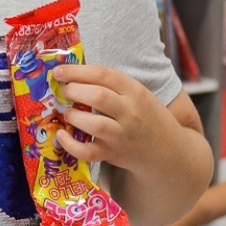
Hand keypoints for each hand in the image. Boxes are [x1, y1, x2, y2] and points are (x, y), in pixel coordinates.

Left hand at [47, 63, 178, 171]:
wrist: (166, 149)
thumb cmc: (146, 116)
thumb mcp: (137, 94)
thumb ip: (112, 85)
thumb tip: (73, 74)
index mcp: (135, 91)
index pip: (103, 75)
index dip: (77, 70)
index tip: (59, 71)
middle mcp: (130, 112)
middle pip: (97, 96)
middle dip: (73, 90)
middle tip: (64, 91)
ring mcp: (121, 135)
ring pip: (93, 124)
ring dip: (73, 115)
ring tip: (67, 112)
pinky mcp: (112, 154)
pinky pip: (87, 152)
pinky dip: (70, 144)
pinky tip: (62, 134)